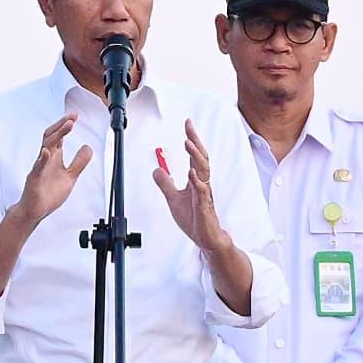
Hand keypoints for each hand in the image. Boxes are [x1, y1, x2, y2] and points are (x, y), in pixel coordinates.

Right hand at [13, 115, 92, 224]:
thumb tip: (88, 147)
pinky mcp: (34, 179)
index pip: (59, 137)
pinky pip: (37, 167)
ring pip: (45, 146)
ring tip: (67, 126)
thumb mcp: (70, 176)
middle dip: (61, 125)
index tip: (75, 116)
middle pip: (51, 136)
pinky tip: (47, 152)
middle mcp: (45, 159)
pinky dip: (42, 159)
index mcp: (54, 158)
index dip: (66, 125)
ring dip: (57, 135)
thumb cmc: (49, 193)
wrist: (35, 209)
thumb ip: (79, 162)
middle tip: (72, 117)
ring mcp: (39, 167)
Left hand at [153, 119, 231, 258]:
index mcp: (196, 180)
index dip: (192, 139)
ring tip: (188, 143)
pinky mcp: (205, 207)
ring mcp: (205, 194)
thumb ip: (166, 184)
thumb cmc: (194, 218)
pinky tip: (191, 173)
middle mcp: (202, 183)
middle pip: (201, 158)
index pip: (195, 155)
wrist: (206, 238)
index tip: (188, 124)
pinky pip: (203, 192)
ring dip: (195, 156)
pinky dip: (197, 182)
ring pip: (203, 171)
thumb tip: (156, 170)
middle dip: (195, 141)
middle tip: (189, 127)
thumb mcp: (173, 199)